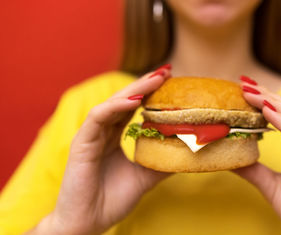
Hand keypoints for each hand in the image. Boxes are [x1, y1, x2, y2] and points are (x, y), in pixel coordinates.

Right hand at [29, 66, 171, 234]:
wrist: (88, 223)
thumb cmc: (112, 199)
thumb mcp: (146, 177)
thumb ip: (162, 162)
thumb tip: (188, 152)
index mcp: (115, 136)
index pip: (134, 107)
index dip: (151, 93)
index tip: (172, 81)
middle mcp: (103, 131)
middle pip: (125, 100)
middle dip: (146, 84)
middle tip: (167, 70)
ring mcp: (91, 135)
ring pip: (113, 103)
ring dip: (134, 89)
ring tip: (156, 79)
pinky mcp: (81, 143)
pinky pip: (98, 118)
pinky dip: (116, 107)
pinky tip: (134, 100)